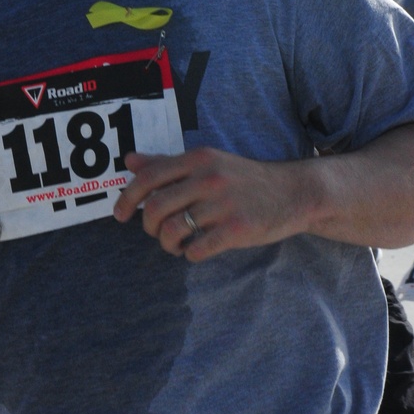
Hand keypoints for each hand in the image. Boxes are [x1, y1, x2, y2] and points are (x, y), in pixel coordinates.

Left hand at [112, 148, 305, 260]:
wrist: (294, 193)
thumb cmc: (244, 180)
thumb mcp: (208, 163)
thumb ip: (167, 163)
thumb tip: (129, 160)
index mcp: (198, 159)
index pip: (148, 178)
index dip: (127, 199)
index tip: (119, 216)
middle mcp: (209, 178)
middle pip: (155, 208)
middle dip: (148, 226)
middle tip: (157, 232)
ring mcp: (224, 204)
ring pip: (172, 231)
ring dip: (167, 244)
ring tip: (178, 244)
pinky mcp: (238, 229)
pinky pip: (196, 250)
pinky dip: (190, 255)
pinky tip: (197, 250)